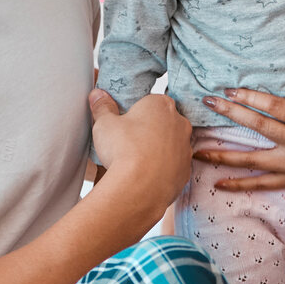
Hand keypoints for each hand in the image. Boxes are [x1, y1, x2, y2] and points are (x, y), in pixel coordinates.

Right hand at [87, 89, 190, 217]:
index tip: (125, 123)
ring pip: (170, 144)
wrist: (139, 188)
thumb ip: (103, 107)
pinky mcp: (186, 170)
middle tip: (129, 142)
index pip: (150, 101)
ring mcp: (185, 147)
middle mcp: (180, 123)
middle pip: (163, 122)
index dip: (136, 112)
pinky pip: (174, 165)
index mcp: (161, 105)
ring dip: (157, 149)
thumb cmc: (124, 151)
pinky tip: (147, 175)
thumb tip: (98, 95)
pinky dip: (163, 169)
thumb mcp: (105, 124)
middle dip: (149, 130)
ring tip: (137, 161)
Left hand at [195, 62, 284, 195]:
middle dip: (231, 114)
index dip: (252, 98)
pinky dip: (239, 185)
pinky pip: (262, 184)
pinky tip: (218, 183)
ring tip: (197, 151)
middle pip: (259, 128)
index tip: (231, 90)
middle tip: (209, 103)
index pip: (276, 108)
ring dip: (224, 155)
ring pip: (253, 161)